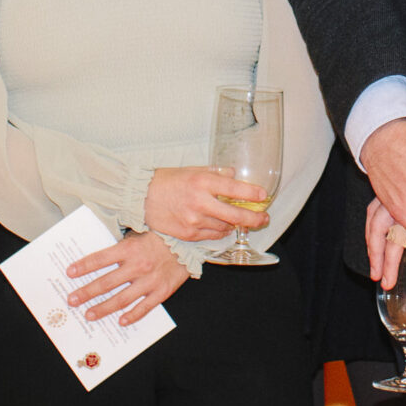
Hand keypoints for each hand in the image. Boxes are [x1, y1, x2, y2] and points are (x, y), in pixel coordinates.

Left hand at [67, 231, 186, 326]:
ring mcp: (150, 280)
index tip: (69, 273)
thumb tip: (97, 259)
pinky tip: (120, 321)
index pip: (100, 259)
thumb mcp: (138, 234)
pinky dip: (131, 316)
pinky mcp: (162, 291)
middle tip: (72, 300)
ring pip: (122, 299)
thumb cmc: (160, 238)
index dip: (83, 266)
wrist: (188, 244)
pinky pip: (144, 307)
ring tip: (89, 315)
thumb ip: (120, 247)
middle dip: (86, 292)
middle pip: (106, 282)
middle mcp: (138, 265)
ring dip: (103, 308)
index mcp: (130, 249)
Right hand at [145, 166, 271, 242]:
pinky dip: (220, 231)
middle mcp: (200, 202)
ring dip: (235, 224)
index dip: (252, 194)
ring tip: (239, 220)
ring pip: (225, 227)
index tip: (264, 195)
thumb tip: (234, 175)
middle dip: (255, 218)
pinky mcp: (188, 234)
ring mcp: (194, 220)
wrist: (141, 197)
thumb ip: (215, 173)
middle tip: (263, 218)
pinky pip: (212, 235)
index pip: (235, 188)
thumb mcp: (192, 170)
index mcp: (202, 182)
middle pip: (236, 215)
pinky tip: (222, 226)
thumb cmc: (166, 181)